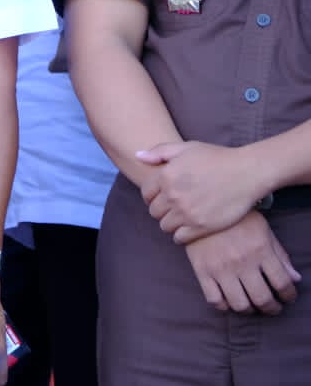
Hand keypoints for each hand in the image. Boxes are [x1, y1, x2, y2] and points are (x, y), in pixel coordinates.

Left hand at [138, 141, 264, 243]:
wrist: (247, 172)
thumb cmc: (217, 158)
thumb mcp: (186, 148)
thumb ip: (159, 152)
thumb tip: (138, 156)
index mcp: (165, 176)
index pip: (145, 194)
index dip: (152, 196)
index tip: (162, 196)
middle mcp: (173, 196)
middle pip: (154, 211)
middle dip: (161, 209)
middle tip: (172, 208)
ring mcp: (187, 212)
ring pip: (165, 226)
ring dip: (170, 223)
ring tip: (181, 218)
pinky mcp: (202, 227)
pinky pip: (179, 237)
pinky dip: (181, 235)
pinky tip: (189, 227)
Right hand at [183, 211, 299, 313]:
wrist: (200, 205)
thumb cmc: (236, 218)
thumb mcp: (263, 230)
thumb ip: (280, 255)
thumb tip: (295, 279)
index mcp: (261, 250)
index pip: (283, 283)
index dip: (289, 295)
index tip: (287, 297)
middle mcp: (242, 262)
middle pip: (262, 298)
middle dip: (272, 308)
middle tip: (272, 307)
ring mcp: (220, 268)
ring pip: (239, 304)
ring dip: (249, 310)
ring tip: (251, 305)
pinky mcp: (202, 270)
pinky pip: (214, 300)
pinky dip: (224, 306)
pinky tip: (228, 300)